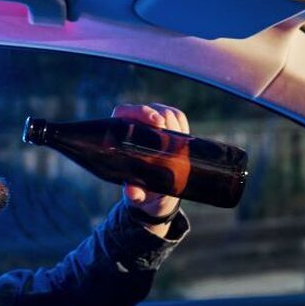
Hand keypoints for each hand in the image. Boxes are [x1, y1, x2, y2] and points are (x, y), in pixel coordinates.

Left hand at [111, 103, 189, 220]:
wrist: (158, 194)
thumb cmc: (142, 192)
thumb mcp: (139, 195)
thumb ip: (134, 194)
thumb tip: (132, 193)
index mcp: (120, 136)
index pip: (126, 113)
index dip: (140, 113)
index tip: (157, 122)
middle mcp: (136, 125)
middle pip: (150, 110)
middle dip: (164, 118)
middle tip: (173, 135)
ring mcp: (153, 124)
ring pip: (167, 112)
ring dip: (175, 124)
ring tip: (179, 143)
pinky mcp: (170, 126)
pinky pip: (179, 118)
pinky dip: (183, 126)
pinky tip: (184, 139)